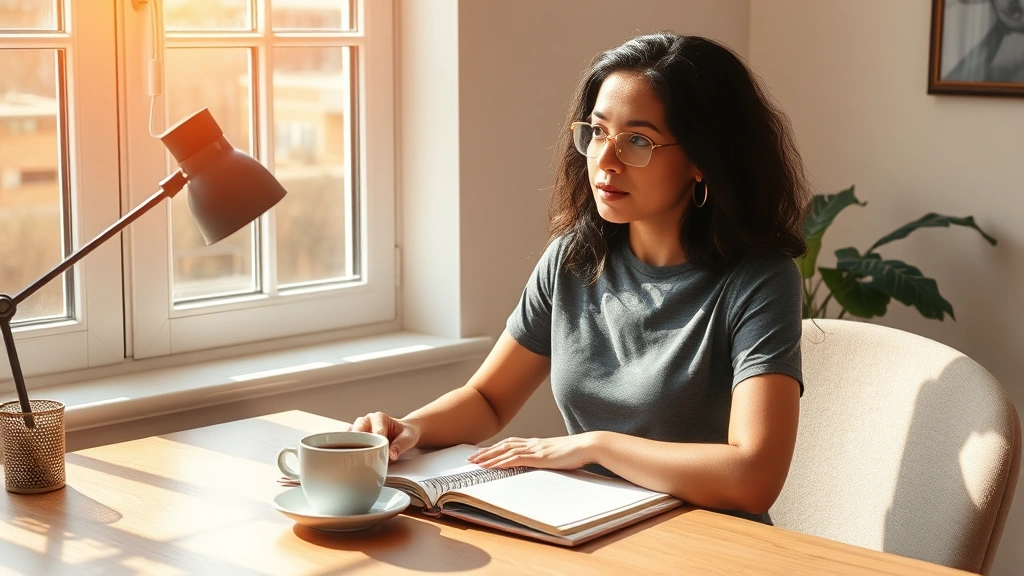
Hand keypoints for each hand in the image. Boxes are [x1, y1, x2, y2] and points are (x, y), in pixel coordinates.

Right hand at [347, 412, 420, 460]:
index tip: (381, 455)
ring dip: (351, 449)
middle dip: (360, 446)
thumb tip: (391, 455)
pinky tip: (353, 459)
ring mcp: (357, 429)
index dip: (376, 445)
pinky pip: (346, 444)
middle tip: (366, 459)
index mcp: (378, 417)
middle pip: (355, 434)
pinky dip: (348, 452)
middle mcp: (365, 420)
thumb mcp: (408, 437)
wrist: (403, 432)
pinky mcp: (354, 438)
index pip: (373, 432)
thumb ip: (400, 445)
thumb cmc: (405, 433)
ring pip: (347, 438)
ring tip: (358, 460)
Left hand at [467, 434, 597, 469]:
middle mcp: (533, 443)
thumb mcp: (559, 456)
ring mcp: (535, 449)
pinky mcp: (538, 457)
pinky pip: (514, 459)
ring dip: (489, 457)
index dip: (496, 447)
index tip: (483, 452)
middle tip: (470, 458)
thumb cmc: (577, 452)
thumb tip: (545, 464)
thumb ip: (549, 458)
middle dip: (486, 452)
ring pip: (505, 451)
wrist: (588, 446)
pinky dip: (501, 462)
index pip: (511, 443)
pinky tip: (492, 466)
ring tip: (475, 463)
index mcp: (537, 443)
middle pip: (503, 446)